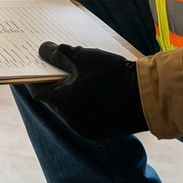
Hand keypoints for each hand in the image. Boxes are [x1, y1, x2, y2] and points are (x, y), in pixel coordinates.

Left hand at [31, 42, 147, 139]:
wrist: (145, 97)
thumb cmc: (113, 75)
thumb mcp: (84, 57)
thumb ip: (60, 53)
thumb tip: (44, 50)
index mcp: (64, 103)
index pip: (39, 92)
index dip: (37, 79)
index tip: (39, 69)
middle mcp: (71, 120)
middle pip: (55, 102)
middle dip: (57, 86)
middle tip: (61, 71)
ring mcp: (85, 129)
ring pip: (70, 111)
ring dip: (71, 97)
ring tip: (81, 80)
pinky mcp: (99, 132)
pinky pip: (84, 118)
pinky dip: (84, 106)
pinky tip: (94, 93)